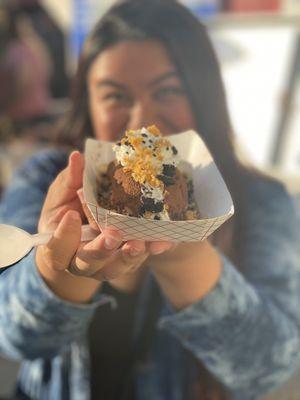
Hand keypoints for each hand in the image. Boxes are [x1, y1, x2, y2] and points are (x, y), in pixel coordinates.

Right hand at [35, 151, 172, 301]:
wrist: (84, 234)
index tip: (72, 215)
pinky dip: (150, 251)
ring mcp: (104, 265)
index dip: (64, 236)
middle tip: (113, 236)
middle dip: (100, 250)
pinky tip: (162, 242)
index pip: (57, 249)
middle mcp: (81, 262)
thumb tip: (78, 157)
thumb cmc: (68, 211)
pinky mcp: (126, 262)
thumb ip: (71, 180)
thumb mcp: (64, 195)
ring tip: (140, 244)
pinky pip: (139, 261)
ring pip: (115, 268)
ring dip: (128, 257)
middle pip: (87, 263)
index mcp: (60, 247)